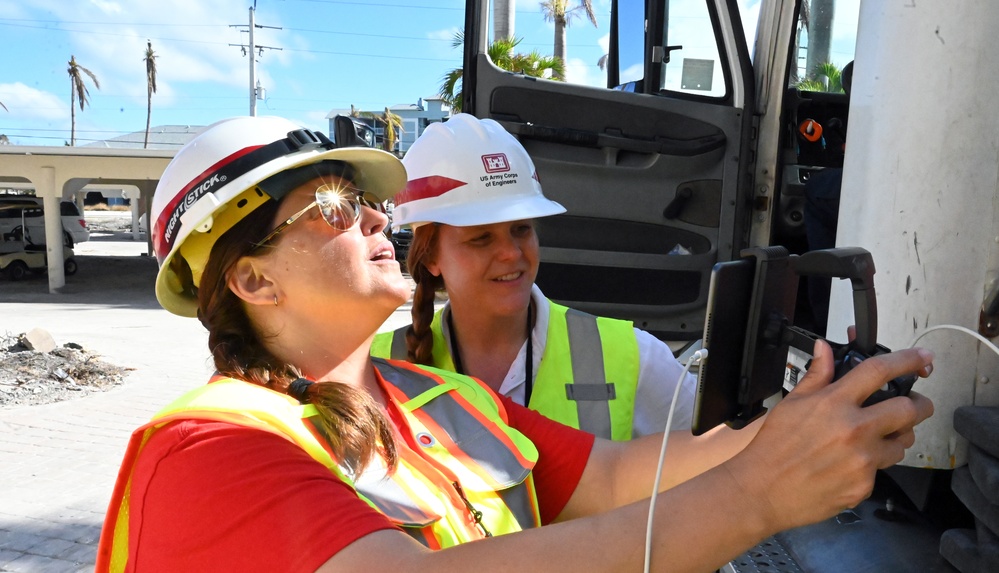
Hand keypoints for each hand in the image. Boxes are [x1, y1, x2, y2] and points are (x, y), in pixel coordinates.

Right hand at [724, 339, 933, 532]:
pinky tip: (849, 465)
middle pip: (910, 410)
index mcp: (835, 403)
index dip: (907, 361)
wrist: (763, 490)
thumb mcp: (791, 403)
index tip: (922, 359)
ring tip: (876, 438)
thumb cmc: (774, 446)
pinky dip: (871, 465)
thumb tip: (825, 349)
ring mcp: (863, 460)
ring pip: (902, 443)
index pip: (880, 371)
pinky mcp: (864, 485)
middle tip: (914, 405)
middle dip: (919, 405)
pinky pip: (880, 470)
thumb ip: (817, 375)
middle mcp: (854, 430)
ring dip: (896, 438)